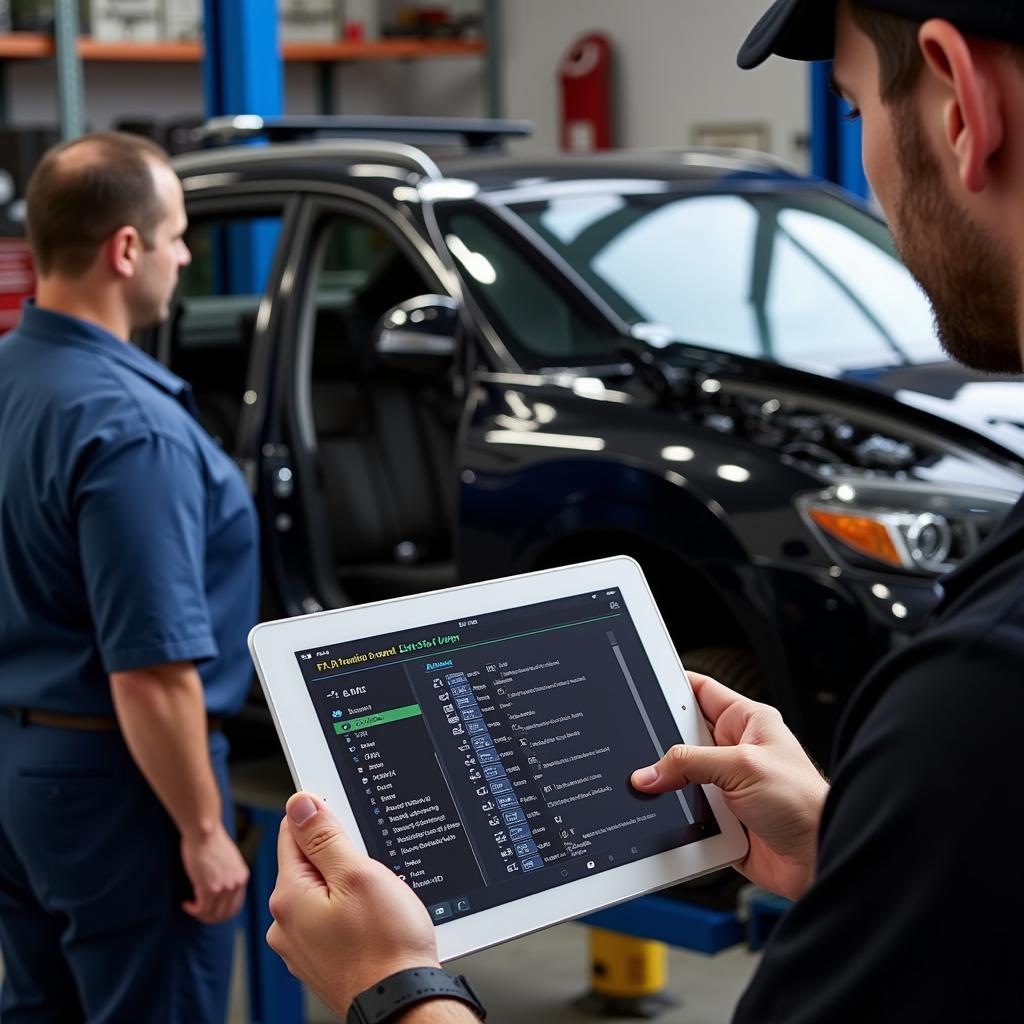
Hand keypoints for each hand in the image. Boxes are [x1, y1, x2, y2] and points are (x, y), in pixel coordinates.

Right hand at [180, 824, 248, 922]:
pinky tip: (186, 903)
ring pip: (212, 914)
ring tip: (191, 906)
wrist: (205, 832)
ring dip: (200, 914)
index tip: (208, 908)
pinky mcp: (210, 889)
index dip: (220, 912)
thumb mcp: (228, 860)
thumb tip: (219, 889)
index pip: (235, 906)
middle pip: (225, 914)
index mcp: (242, 877)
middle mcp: (236, 885)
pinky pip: (201, 909)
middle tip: (197, 911)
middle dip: (210, 917)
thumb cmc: (211, 842)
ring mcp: (224, 888)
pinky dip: (193, 909)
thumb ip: (228, 874)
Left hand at [267, 792, 440, 1016]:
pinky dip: (351, 913)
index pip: (293, 831)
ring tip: (377, 899)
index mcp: (289, 896)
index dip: (324, 818)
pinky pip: (331, 919)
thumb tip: (299, 804)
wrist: (403, 1002)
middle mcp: (286, 924)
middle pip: (308, 862)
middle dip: (340, 856)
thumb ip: (324, 836)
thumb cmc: (386, 946)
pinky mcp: (322, 960)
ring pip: (323, 892)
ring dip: (347, 886)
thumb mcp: (358, 874)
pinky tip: (374, 921)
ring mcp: (302, 946)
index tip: (349, 824)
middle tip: (371, 869)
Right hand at [632, 673, 828, 899]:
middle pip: (683, 738)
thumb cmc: (803, 803)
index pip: (700, 691)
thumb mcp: (742, 766)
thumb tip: (650, 771)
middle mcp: (735, 750)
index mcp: (747, 721)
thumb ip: (690, 763)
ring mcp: (727, 785)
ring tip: (652, 785)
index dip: (672, 685)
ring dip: (669, 785)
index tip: (642, 686)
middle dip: (662, 744)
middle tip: (638, 746)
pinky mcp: (721, 818)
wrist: (818, 859)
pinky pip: (686, 811)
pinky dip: (676, 815)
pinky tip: (668, 816)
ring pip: (680, 777)